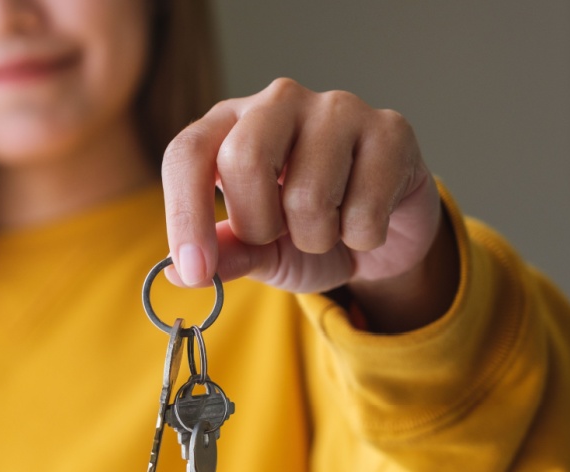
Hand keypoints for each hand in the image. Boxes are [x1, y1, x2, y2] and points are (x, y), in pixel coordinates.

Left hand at [161, 78, 457, 331]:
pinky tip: (364, 219)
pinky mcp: (390, 129)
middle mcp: (279, 102)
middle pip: (245, 159)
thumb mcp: (259, 251)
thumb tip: (179, 271)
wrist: (376, 236)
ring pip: (308, 194)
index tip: (195, 269)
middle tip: (279, 235)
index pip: (187, 153)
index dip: (185, 214)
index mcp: (229, 124)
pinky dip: (362, 238)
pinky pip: (364, 209)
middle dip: (259, 224)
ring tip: (328, 227)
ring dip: (316, 238)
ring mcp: (337, 108)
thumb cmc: (306, 232)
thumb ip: (226, 254)